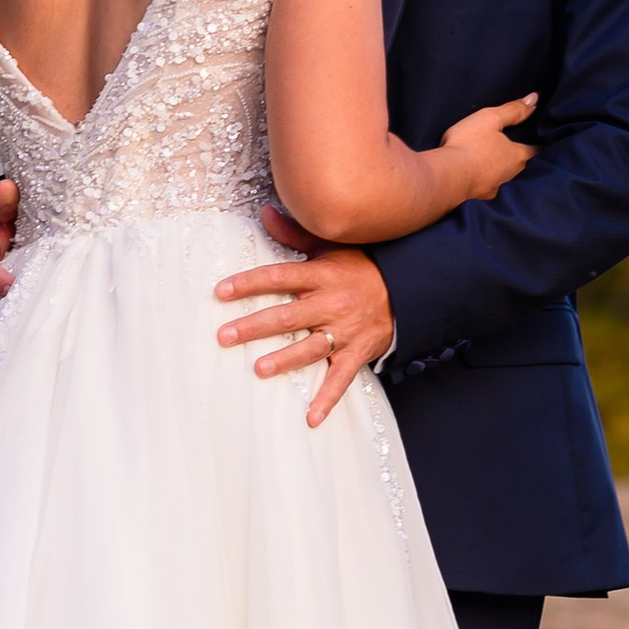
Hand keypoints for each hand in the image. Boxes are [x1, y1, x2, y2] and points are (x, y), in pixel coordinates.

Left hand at [212, 203, 393, 425]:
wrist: (408, 288)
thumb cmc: (361, 266)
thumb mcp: (330, 246)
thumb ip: (294, 232)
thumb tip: (264, 211)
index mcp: (322, 275)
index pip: (279, 277)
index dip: (249, 283)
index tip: (221, 291)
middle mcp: (331, 303)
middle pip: (288, 316)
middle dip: (254, 326)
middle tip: (224, 336)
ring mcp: (345, 331)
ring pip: (311, 347)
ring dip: (285, 360)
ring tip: (259, 369)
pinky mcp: (358, 353)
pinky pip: (341, 378)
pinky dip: (327, 399)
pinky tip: (310, 417)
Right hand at [441, 93, 539, 200]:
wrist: (446, 176)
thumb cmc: (469, 144)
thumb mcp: (490, 118)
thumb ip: (513, 110)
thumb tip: (534, 98)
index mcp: (516, 155)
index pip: (534, 150)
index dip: (536, 145)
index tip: (538, 143)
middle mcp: (510, 174)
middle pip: (520, 166)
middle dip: (519, 159)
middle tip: (515, 151)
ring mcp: (495, 188)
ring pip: (505, 179)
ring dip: (502, 172)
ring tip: (496, 164)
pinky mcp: (479, 199)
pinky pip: (487, 189)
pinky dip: (485, 183)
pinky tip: (480, 180)